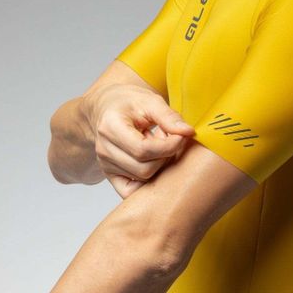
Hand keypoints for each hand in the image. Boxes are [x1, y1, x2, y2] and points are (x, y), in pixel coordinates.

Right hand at [81, 83, 194, 198]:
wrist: (109, 107)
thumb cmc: (129, 102)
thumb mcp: (150, 101)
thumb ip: (169, 117)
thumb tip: (188, 132)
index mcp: (110, 127)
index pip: (142, 150)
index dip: (168, 146)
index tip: (182, 136)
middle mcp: (104, 150)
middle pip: (144, 169)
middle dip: (166, 156)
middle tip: (171, 138)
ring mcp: (106, 165)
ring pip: (142, 178)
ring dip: (159, 164)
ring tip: (159, 144)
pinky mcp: (110, 175)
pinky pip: (131, 191)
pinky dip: (148, 181)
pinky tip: (154, 161)